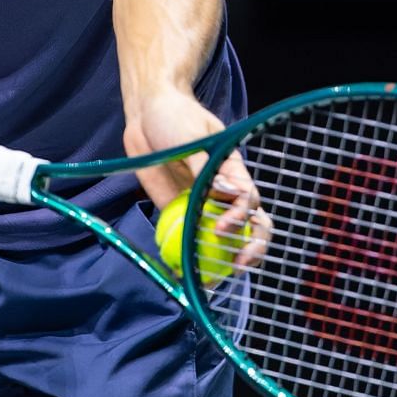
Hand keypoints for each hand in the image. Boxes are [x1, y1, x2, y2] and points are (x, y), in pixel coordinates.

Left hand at [124, 87, 268, 270]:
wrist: (146, 115)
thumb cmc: (174, 117)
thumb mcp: (190, 137)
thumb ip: (204, 167)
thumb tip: (224, 192)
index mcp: (233, 171)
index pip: (248, 199)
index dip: (241, 216)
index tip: (222, 226)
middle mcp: (222, 191)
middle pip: (249, 224)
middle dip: (250, 247)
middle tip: (239, 265)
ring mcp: (202, 204)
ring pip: (223, 238)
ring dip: (222, 260)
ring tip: (211, 281)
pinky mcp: (180, 212)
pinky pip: (189, 238)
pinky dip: (189, 257)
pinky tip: (183, 273)